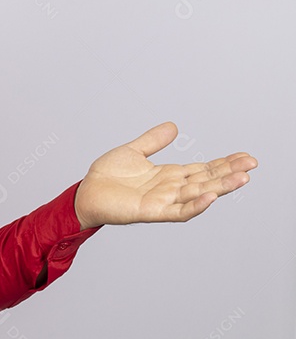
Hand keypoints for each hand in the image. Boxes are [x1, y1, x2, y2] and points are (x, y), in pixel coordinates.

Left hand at [74, 122, 256, 229]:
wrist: (86, 192)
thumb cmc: (108, 176)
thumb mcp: (133, 151)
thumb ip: (153, 140)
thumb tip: (174, 126)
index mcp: (169, 175)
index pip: (203, 169)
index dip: (224, 163)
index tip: (245, 156)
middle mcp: (170, 188)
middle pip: (206, 180)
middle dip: (229, 173)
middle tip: (252, 164)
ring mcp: (163, 201)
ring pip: (198, 194)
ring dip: (220, 187)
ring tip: (242, 178)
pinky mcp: (151, 211)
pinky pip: (178, 211)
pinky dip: (195, 205)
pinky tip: (210, 196)